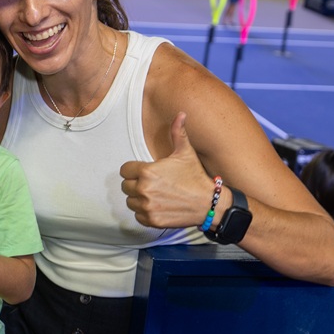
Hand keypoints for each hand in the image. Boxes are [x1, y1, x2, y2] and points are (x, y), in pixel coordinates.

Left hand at [120, 112, 213, 228]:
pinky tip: (158, 206)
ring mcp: (147, 206)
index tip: (145, 172)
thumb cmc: (195, 177)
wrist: (209, 203)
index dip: (134, 170)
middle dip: (136, 184)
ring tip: (155, 195)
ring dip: (139, 199)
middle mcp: (144, 189)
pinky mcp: (151, 220)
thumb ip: (178, 133)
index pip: (125, 170)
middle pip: (125, 186)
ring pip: (130, 201)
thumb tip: (180, 114)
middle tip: (152, 184)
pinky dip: (145, 212)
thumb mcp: (185, 153)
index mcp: (146, 172)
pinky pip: (137, 216)